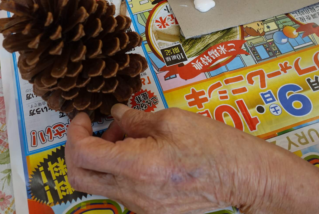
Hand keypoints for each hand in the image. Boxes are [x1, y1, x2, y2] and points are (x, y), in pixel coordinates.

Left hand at [65, 104, 318, 213]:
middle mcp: (133, 193)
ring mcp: (140, 207)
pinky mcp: (149, 211)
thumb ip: (135, 117)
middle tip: (91, 127)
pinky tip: (139, 151)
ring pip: (98, 183)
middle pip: (78, 177)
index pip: (82, 154)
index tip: (84, 116)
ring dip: (100, 156)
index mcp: (137, 166)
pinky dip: (117, 168)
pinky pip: (119, 190)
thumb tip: (113, 114)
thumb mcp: (172, 119)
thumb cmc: (215, 145)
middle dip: (75, 148)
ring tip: (127, 134)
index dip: (74, 131)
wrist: (244, 179)